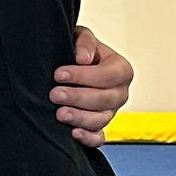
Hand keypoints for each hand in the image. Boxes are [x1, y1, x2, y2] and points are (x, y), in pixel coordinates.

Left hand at [50, 25, 133, 147]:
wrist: (70, 67)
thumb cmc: (78, 51)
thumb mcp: (81, 37)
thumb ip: (84, 42)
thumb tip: (83, 59)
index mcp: (121, 70)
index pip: (108, 75)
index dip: (83, 76)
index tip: (58, 74)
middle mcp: (120, 93)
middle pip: (105, 100)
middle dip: (78, 98)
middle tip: (54, 95)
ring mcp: (110, 112)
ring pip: (101, 120)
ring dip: (79, 118)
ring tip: (59, 114)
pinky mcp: (99, 127)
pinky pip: (98, 138)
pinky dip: (88, 138)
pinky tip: (73, 133)